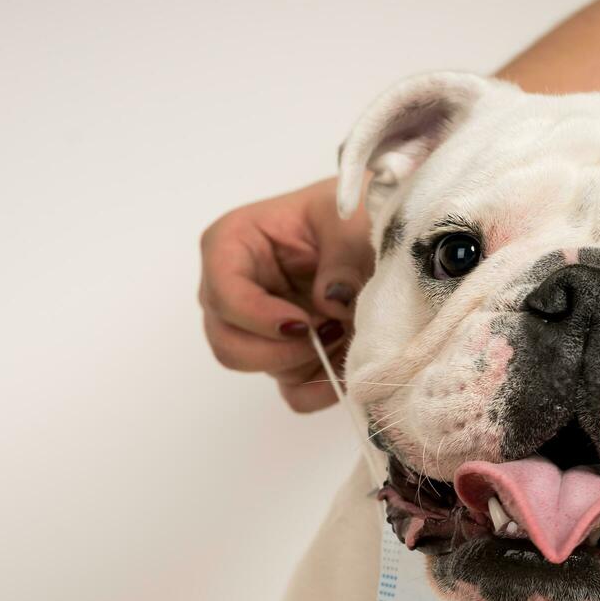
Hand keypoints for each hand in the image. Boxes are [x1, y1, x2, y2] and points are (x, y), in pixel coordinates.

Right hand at [198, 178, 372, 411]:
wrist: (375, 226)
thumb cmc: (349, 210)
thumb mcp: (349, 218)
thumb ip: (342, 256)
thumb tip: (330, 302)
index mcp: (233, 244)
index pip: (224, 293)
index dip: (259, 317)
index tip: (306, 324)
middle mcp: (233, 289)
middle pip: (228, 344)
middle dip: (281, 351)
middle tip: (331, 333)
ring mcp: (258, 327)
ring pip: (261, 369)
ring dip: (309, 364)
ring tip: (350, 334)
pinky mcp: (288, 354)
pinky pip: (293, 390)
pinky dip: (321, 386)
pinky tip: (348, 364)